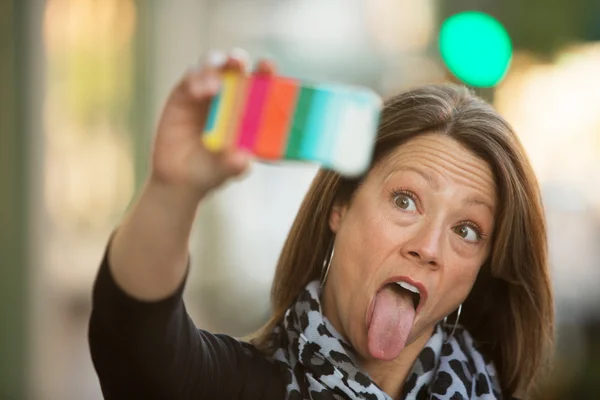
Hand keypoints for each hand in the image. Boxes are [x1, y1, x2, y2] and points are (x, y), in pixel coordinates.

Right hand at [150, 49, 275, 198]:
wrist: (180, 178)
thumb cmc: (212, 171)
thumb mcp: (226, 171)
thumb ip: (235, 165)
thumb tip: (244, 159)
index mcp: (249, 107)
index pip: (261, 81)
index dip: (265, 70)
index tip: (267, 66)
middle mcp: (230, 93)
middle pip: (235, 65)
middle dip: (237, 59)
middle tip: (236, 62)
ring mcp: (206, 90)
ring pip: (212, 64)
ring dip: (213, 68)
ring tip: (213, 89)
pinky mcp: (184, 92)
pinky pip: (191, 75)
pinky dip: (195, 79)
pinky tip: (197, 93)